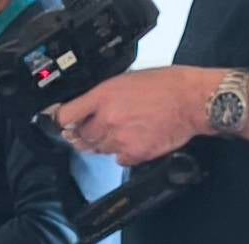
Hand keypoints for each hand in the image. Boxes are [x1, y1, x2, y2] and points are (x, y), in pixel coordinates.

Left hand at [57, 67, 215, 166]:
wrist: (191, 100)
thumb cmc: (164, 86)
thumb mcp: (126, 80)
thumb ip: (102, 97)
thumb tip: (85, 110)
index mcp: (103, 96)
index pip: (66, 115)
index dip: (59, 122)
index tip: (57, 125)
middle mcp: (107, 119)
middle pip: (79, 137)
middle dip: (83, 135)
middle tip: (96, 129)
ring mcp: (119, 139)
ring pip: (98, 149)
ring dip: (103, 143)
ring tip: (122, 130)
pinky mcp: (134, 154)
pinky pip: (118, 159)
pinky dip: (122, 153)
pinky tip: (135, 140)